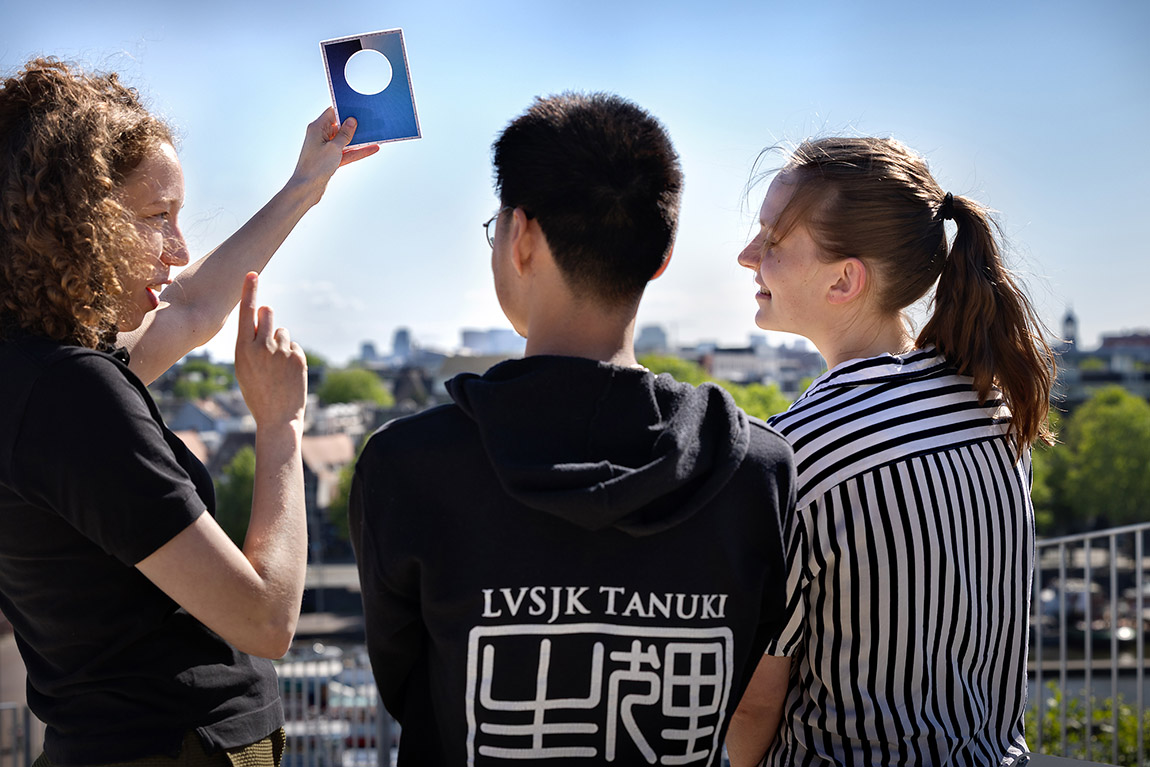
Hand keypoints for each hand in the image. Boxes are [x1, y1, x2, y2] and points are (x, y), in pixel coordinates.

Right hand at [234, 272, 306, 426]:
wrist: (277, 417)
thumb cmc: (256, 391)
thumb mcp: (244, 366)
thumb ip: (250, 340)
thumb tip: (265, 310)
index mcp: (243, 349)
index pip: (247, 312)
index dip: (250, 291)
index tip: (253, 273)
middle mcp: (262, 347)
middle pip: (267, 314)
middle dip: (267, 316)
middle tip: (266, 332)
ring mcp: (282, 352)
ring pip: (282, 332)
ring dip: (280, 343)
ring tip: (276, 367)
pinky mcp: (298, 358)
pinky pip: (294, 347)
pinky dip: (291, 356)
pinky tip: (287, 374)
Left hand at [289, 107, 379, 205]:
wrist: (307, 188)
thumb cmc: (316, 166)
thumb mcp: (334, 148)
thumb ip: (344, 134)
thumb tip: (351, 121)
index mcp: (317, 128)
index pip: (332, 112)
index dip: (345, 110)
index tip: (359, 109)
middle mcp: (321, 136)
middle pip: (340, 126)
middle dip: (355, 125)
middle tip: (370, 121)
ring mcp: (326, 148)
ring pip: (346, 140)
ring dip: (359, 140)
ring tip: (375, 135)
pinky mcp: (331, 159)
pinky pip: (347, 152)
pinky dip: (358, 151)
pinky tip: (372, 149)